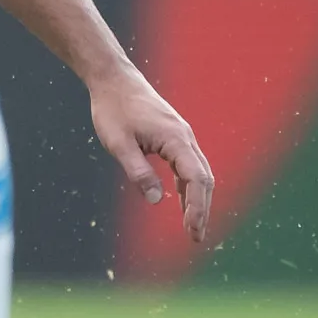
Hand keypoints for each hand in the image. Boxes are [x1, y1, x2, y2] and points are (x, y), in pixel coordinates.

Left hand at [88, 67, 214, 243]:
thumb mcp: (118, 143)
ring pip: (198, 173)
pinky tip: (183, 201)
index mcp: (175, 139)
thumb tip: (156, 200)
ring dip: (197, 199)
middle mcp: (185, 138)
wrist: (113, 79)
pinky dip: (188, 185)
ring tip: (192, 227)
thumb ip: (138, 171)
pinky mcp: (173, 136)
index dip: (197, 207)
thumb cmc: (113, 109)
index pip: (197, 180)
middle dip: (202, 209)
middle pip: (204, 179)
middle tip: (195, 238)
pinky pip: (188, 165)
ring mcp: (181, 136)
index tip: (192, 230)